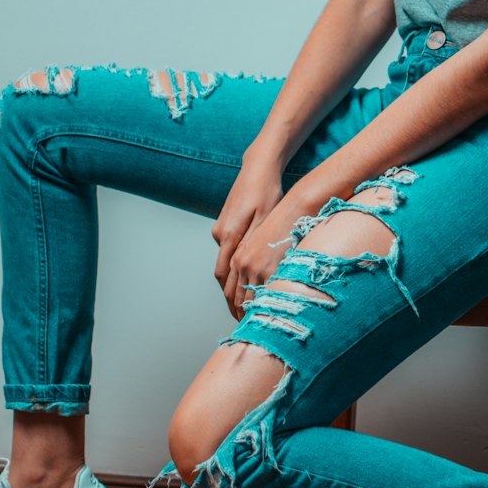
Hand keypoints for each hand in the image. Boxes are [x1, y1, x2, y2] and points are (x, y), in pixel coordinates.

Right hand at [211, 155, 286, 318]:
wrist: (257, 168)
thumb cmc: (267, 191)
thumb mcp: (267, 218)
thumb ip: (258, 244)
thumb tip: (254, 272)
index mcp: (231, 236)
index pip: (228, 278)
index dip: (234, 300)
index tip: (242, 317)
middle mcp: (221, 235)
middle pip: (223, 277)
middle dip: (231, 299)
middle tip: (242, 318)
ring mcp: (220, 230)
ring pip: (224, 266)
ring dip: (232, 286)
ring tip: (242, 305)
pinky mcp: (224, 225)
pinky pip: (227, 254)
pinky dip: (235, 270)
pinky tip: (244, 278)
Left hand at [221, 189, 320, 320]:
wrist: (296, 209)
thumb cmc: (285, 223)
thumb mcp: (263, 241)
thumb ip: (258, 260)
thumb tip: (263, 278)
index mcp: (239, 256)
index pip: (230, 289)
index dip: (234, 306)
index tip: (239, 317)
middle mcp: (243, 263)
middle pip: (236, 298)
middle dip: (240, 315)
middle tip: (245, 330)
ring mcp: (256, 267)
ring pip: (248, 300)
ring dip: (250, 316)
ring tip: (257, 330)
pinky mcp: (270, 268)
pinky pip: (265, 294)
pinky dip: (265, 308)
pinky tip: (270, 318)